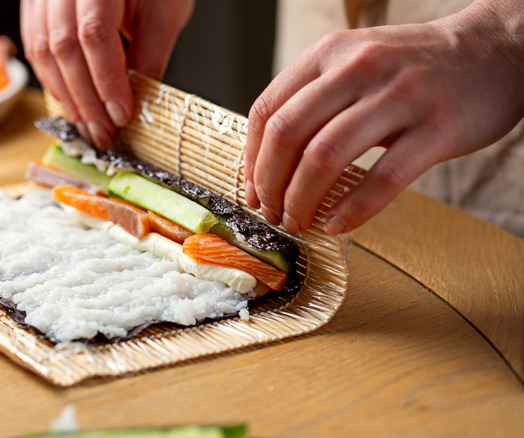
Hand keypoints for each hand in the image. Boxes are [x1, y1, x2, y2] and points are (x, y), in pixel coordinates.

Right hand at [21, 0, 193, 146]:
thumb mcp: (164, 8)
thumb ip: (151, 53)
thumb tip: (139, 100)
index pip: (94, 35)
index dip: (106, 81)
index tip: (121, 114)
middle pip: (62, 48)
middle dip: (85, 99)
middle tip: (104, 133)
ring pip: (42, 50)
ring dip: (66, 96)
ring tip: (88, 125)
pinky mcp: (36, 2)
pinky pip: (35, 45)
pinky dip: (53, 79)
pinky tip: (71, 100)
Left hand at [244, 0, 523, 235]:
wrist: (496, 49)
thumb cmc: (416, 67)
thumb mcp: (356, 62)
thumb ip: (315, 98)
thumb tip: (270, 159)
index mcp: (331, 53)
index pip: (268, 109)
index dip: (251, 158)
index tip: (253, 190)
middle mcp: (359, 68)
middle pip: (288, 135)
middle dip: (270, 184)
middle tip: (272, 213)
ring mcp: (400, 96)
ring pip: (326, 157)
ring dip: (301, 199)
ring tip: (299, 221)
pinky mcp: (437, 127)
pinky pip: (383, 178)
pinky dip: (352, 209)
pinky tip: (338, 225)